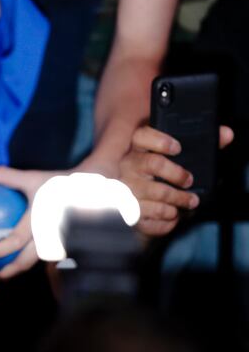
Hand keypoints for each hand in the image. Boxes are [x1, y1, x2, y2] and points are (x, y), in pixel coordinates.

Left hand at [0, 167, 56, 279]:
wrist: (88, 190)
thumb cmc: (58, 183)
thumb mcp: (32, 178)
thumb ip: (5, 177)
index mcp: (40, 220)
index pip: (17, 239)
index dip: (0, 249)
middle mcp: (49, 236)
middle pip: (25, 261)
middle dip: (7, 271)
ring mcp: (57, 244)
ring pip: (34, 263)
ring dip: (17, 270)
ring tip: (1, 272)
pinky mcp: (62, 247)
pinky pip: (42, 259)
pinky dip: (27, 263)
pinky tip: (16, 262)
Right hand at [118, 125, 233, 235]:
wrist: (140, 206)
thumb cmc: (162, 177)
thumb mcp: (179, 158)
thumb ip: (203, 144)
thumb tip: (226, 135)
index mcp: (138, 148)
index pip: (142, 136)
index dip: (160, 141)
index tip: (178, 148)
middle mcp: (127, 166)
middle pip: (152, 163)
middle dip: (177, 173)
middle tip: (190, 181)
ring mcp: (125, 189)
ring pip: (156, 193)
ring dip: (178, 199)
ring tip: (191, 202)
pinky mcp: (127, 210)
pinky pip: (150, 214)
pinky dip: (167, 217)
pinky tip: (173, 214)